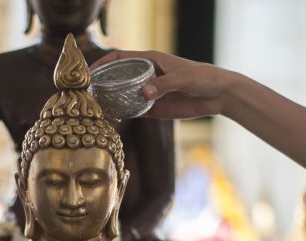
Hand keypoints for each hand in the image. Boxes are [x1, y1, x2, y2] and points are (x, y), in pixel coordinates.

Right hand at [91, 50, 231, 118]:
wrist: (217, 95)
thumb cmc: (201, 78)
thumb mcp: (182, 78)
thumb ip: (163, 85)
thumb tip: (142, 93)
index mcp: (150, 60)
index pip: (120, 58)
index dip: (103, 63)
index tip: (89, 72)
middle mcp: (146, 75)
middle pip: (118, 76)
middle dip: (102, 83)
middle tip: (88, 93)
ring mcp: (148, 91)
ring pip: (124, 94)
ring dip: (111, 100)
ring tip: (96, 107)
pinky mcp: (154, 107)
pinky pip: (134, 110)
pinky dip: (124, 113)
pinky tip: (113, 118)